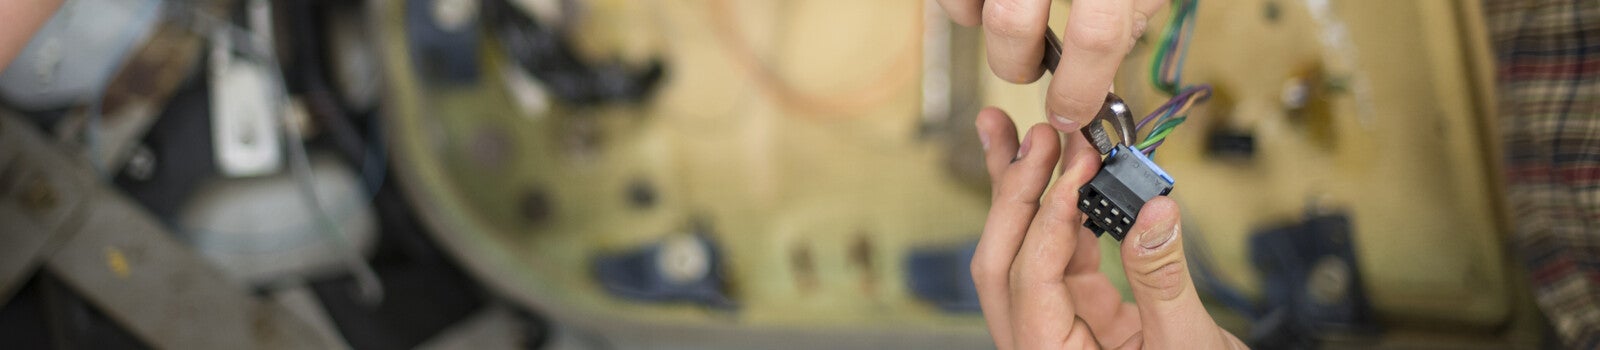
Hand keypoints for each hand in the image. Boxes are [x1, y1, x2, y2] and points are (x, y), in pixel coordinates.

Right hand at [937, 0, 1165, 132]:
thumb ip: (1127, 19)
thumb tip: (1096, 82)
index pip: (1096, 35)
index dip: (1082, 88)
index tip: (1071, 112)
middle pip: (1011, 22)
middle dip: (1018, 64)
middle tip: (1033, 67)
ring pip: (969, 8)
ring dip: (983, 29)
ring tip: (1014, 21)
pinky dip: (963, 5)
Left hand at [971, 108, 1244, 348]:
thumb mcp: (1187, 348)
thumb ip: (1165, 280)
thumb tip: (1152, 208)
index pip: (1029, 280)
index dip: (1049, 217)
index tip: (1076, 164)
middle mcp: (1040, 348)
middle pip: (1005, 264)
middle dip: (1017, 194)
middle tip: (1034, 135)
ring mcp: (1058, 333)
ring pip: (1026, 256)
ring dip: (1027, 194)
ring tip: (1024, 135)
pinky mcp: (1084, 320)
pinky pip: (1062, 262)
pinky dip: (1066, 215)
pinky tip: (1070, 173)